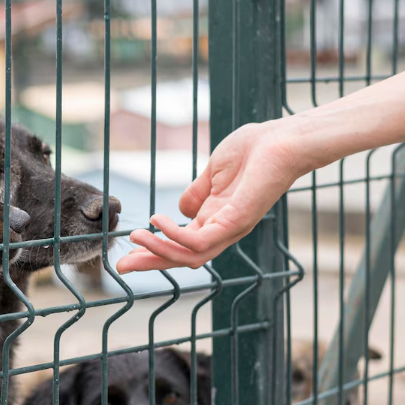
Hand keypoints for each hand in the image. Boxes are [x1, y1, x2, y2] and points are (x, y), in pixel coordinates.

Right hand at [115, 120, 307, 273]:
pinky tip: (158, 220)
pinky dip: (175, 235)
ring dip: (158, 251)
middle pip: (181, 258)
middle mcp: (222, 230)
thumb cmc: (253, 150)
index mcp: (215, 219)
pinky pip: (199, 241)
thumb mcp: (213, 173)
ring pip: (188, 256)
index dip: (154, 250)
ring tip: (135, 237)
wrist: (282, 139)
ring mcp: (230, 229)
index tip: (128, 252)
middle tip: (121, 265)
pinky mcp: (236, 222)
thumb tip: (180, 209)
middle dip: (150, 262)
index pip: (180, 244)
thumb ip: (197, 193)